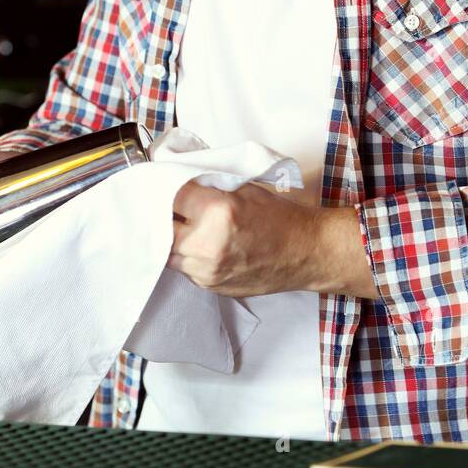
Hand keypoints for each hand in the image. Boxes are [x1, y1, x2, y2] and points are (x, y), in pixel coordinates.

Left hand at [165, 179, 319, 297]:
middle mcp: (208, 245)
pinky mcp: (210, 286)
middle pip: (162, 227)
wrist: (306, 253)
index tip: (164, 184)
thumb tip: (179, 182)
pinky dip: (185, 254)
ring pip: (167, 252)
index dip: (165, 188)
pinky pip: (183, 268)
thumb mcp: (244, 188)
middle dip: (164, 214)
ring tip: (183, 225)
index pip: (171, 196)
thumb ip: (208, 187)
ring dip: (172, 236)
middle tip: (170, 205)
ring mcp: (208, 271)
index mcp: (218, 212)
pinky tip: (199, 243)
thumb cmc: (281, 218)